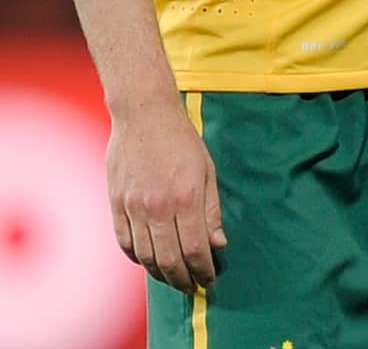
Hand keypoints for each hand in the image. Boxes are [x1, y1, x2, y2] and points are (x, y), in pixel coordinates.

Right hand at [108, 98, 226, 293]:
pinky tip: (148, 261)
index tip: (209, 278)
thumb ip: (212, 210)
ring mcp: (134, 207)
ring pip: (145, 257)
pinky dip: (137, 258)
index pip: (196, 249)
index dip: (204, 270)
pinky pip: (125, 243)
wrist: (145, 114)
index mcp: (186, 197)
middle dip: (183, 279)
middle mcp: (159, 207)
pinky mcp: (116, 204)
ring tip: (173, 278)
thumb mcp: (208, 170)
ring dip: (160, 274)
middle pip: (169, 260)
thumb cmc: (182, 140)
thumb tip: (218, 244)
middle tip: (192, 286)